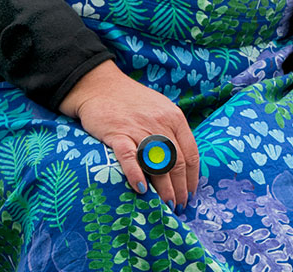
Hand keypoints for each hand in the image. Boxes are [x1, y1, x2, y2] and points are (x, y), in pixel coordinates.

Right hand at [60, 61, 201, 208]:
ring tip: (165, 206)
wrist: (100, 86)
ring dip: (164, 189)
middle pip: (177, 162)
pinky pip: (130, 157)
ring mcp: (139, 128)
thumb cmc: (131, 101)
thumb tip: (181, 163)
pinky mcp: (117, 133)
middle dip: (180, 188)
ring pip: (158, 163)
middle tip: (179, 206)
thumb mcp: (159, 110)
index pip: (191, 153)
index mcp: (174, 118)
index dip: (192, 177)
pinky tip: (141, 190)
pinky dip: (136, 174)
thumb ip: (171, 131)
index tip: (191, 193)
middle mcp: (161, 123)